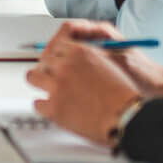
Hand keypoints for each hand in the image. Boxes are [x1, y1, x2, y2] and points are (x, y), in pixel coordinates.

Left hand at [25, 25, 154, 145]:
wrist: (130, 116)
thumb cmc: (127, 92)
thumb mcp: (116, 57)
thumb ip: (94, 53)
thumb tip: (79, 56)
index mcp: (80, 51)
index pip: (56, 45)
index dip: (55, 55)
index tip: (54, 61)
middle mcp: (65, 65)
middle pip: (42, 60)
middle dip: (47, 68)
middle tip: (50, 77)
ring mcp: (57, 86)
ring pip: (33, 77)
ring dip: (40, 82)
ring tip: (47, 89)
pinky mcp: (55, 107)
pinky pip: (37, 103)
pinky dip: (44, 107)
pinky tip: (52, 109)